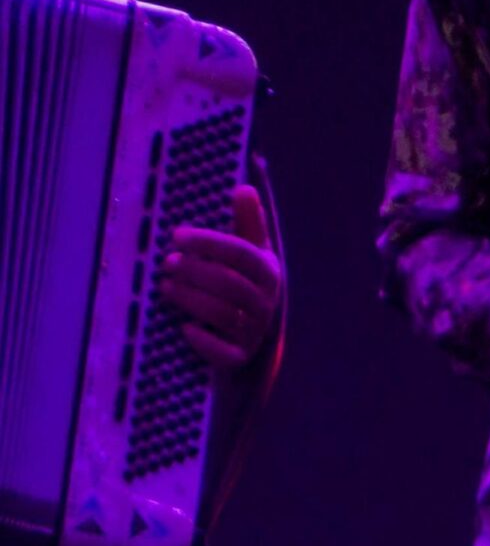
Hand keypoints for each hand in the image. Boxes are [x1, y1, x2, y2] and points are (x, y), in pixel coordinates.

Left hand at [161, 181, 283, 368]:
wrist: (255, 341)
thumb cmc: (245, 286)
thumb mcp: (251, 254)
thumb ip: (248, 223)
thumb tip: (244, 188)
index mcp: (268, 272)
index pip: (242, 254)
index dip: (209, 243)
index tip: (177, 236)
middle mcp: (265, 303)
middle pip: (230, 284)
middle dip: (195, 271)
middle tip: (166, 263)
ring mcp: (254, 332)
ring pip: (224, 314)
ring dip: (191, 299)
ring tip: (165, 287)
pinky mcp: (240, 357)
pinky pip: (225, 353)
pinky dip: (205, 342)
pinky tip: (185, 329)